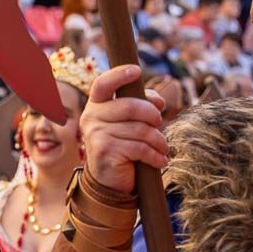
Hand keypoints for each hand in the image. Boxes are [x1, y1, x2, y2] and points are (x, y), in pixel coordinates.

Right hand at [81, 65, 169, 193]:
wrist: (110, 181)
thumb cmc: (124, 146)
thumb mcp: (130, 122)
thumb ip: (141, 105)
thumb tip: (157, 100)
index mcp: (95, 105)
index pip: (102, 84)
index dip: (119, 74)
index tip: (137, 71)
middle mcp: (90, 117)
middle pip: (130, 106)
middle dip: (152, 115)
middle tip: (159, 123)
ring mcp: (96, 134)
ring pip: (140, 129)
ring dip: (158, 140)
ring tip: (162, 148)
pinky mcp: (105, 151)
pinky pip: (139, 147)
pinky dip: (155, 155)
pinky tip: (159, 160)